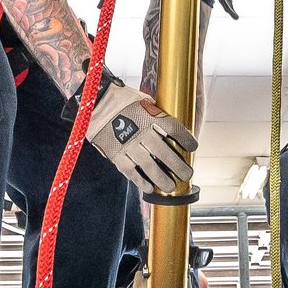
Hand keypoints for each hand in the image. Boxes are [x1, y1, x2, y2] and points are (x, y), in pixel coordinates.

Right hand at [86, 79, 197, 198]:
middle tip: (187, 174)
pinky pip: (131, 171)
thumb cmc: (122, 100)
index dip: (186, 140)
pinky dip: (141, 181)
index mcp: (151, 116)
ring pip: (150, 166)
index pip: (175, 130)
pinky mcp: (116, 155)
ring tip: (171, 187)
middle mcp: (142, 132)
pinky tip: (149, 187)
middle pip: (165, 152)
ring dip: (162, 178)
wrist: (94, 104)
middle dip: (178, 166)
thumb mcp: (143, 100)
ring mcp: (129, 145)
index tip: (192, 147)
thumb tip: (172, 127)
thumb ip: (157, 114)